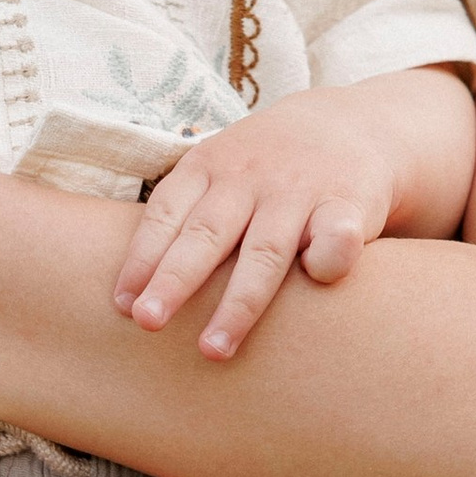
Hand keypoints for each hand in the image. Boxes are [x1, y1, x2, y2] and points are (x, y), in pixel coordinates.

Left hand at [115, 91, 405, 361]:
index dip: (141, 258)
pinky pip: (335, 238)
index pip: (166, 213)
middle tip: (147, 323)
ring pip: (264, 252)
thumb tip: (128, 295)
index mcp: (207, 166)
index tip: (123, 305)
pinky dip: (325, 262)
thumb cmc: (264, 169)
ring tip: (213, 350)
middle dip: (174, 281)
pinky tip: (314, 284)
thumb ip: (182, 219)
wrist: (352, 125)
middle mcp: (250, 178)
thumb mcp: (218, 171)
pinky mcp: (349, 205)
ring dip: (237, 304)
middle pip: (206, 235)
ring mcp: (299, 191)